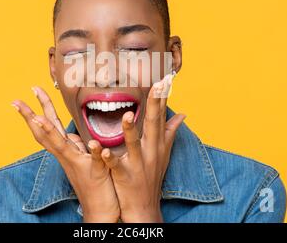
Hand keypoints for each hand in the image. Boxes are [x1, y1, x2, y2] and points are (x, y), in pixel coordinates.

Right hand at [12, 86, 119, 222]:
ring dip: (49, 133)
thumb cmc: (93, 182)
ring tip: (39, 118)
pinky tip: (95, 144)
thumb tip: (71, 133)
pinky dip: (95, 152)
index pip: (47, 127)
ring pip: (61, 147)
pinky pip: (95, 161)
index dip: (38, 109)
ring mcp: (79, 164)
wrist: (100, 209)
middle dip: (32, 115)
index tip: (30, 91)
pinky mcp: (96, 173)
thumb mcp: (82, 159)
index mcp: (65, 151)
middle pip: (46, 133)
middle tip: (20, 97)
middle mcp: (67, 156)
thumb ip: (75, 145)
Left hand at [100, 74, 185, 222]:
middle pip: (152, 125)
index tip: (165, 79)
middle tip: (157, 86)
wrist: (144, 206)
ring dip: (130, 130)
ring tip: (127, 115)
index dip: (163, 98)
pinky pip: (116, 166)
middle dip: (155, 105)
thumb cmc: (152, 176)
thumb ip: (170, 132)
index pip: (160, 117)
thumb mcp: (164, 154)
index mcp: (157, 144)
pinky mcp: (124, 176)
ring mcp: (138, 164)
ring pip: (134, 144)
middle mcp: (150, 151)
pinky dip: (110, 159)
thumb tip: (182, 114)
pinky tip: (103, 151)